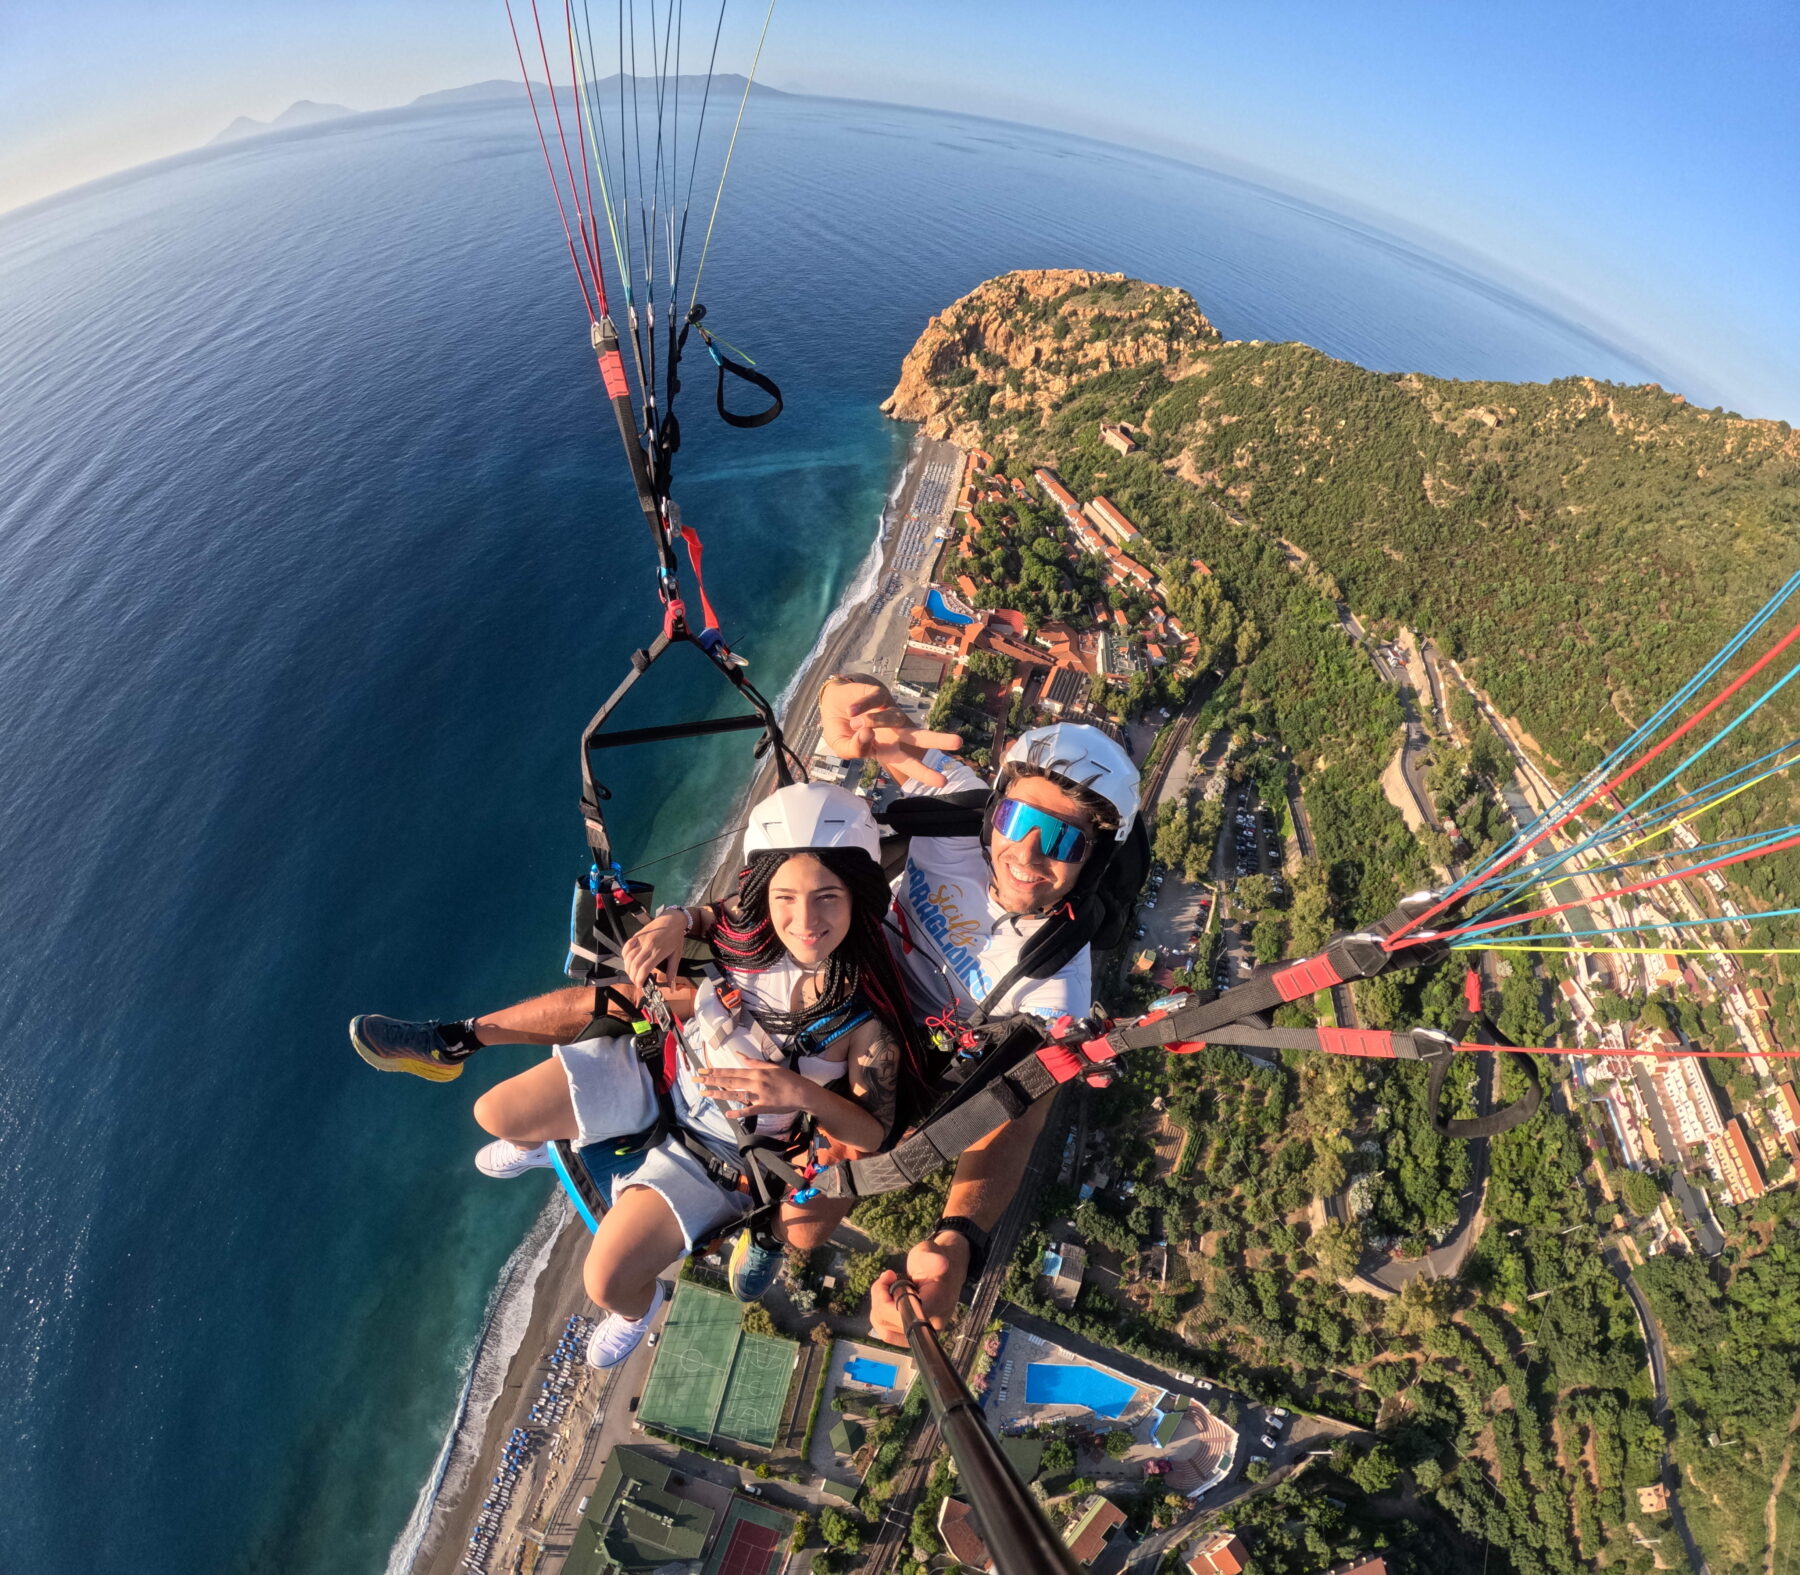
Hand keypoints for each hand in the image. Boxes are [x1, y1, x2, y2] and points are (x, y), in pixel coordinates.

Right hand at [620, 912, 686, 988]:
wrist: (672, 920)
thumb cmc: (675, 937)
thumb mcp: (677, 954)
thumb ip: (672, 970)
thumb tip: (670, 984)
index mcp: (658, 952)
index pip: (644, 969)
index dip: (639, 979)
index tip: (640, 985)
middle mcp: (648, 946)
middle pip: (634, 965)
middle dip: (632, 976)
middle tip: (636, 981)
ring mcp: (641, 940)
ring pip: (628, 957)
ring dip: (628, 968)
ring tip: (632, 973)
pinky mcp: (637, 935)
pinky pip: (626, 946)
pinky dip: (624, 956)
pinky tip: (628, 961)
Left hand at [692, 1060, 818, 1119]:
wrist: (802, 1092)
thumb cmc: (787, 1078)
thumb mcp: (771, 1066)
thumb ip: (753, 1061)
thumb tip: (738, 1054)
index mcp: (756, 1072)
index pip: (732, 1071)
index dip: (716, 1071)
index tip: (703, 1070)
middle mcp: (755, 1083)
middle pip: (729, 1081)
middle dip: (711, 1080)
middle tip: (697, 1079)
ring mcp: (758, 1096)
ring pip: (735, 1095)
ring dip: (719, 1094)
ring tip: (704, 1093)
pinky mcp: (763, 1108)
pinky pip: (749, 1110)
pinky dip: (738, 1112)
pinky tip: (727, 1113)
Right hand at [819, 677, 961, 788]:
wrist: (830, 703)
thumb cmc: (840, 729)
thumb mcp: (841, 747)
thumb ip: (852, 749)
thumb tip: (867, 734)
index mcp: (887, 751)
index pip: (910, 764)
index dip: (926, 774)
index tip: (942, 781)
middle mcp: (894, 733)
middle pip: (920, 737)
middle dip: (939, 740)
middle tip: (959, 743)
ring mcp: (888, 713)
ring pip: (893, 718)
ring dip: (873, 720)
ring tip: (854, 722)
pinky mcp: (880, 695)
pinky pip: (873, 702)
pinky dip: (861, 707)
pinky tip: (851, 711)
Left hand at [868, 1230, 969, 1344]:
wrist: (945, 1272)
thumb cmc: (934, 1260)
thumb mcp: (930, 1252)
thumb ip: (931, 1257)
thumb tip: (942, 1263)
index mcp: (937, 1302)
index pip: (907, 1315)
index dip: (888, 1302)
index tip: (890, 1277)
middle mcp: (930, 1322)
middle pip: (892, 1323)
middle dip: (880, 1298)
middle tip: (888, 1276)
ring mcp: (921, 1331)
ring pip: (886, 1331)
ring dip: (878, 1306)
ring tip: (886, 1286)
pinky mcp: (912, 1333)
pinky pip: (888, 1334)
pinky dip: (880, 1315)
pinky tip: (886, 1298)